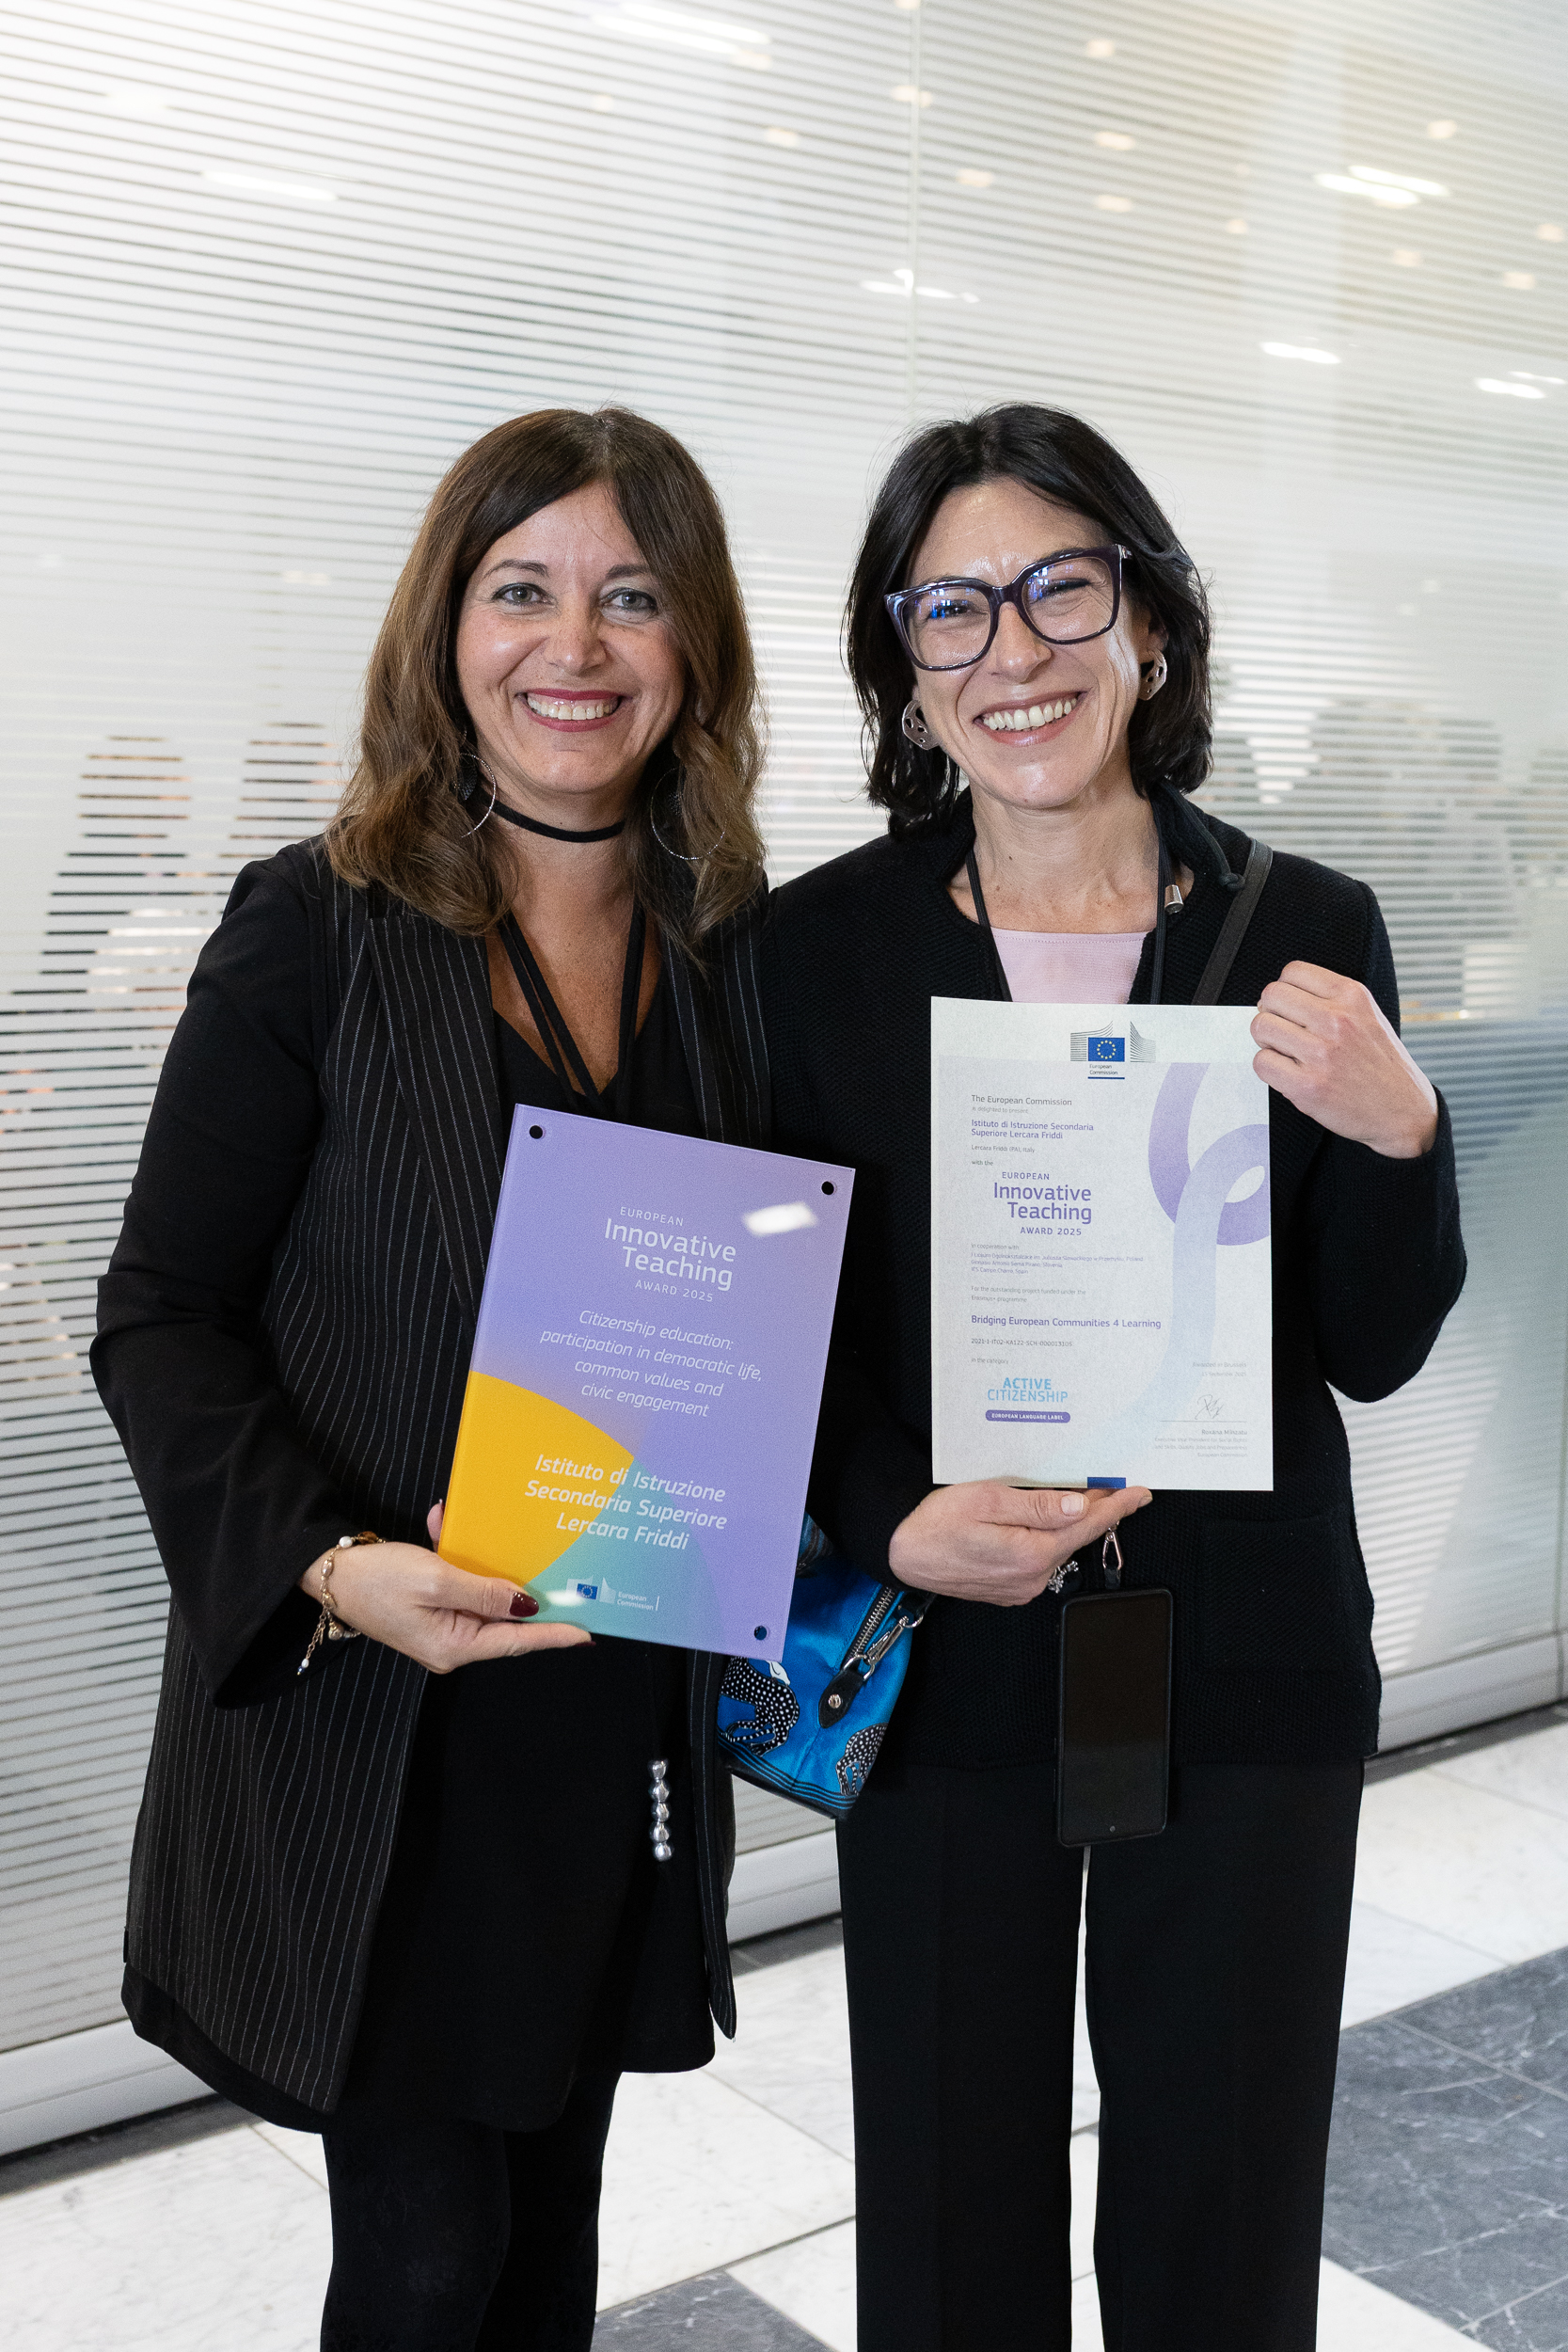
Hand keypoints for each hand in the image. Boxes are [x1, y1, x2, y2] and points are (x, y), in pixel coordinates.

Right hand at [298, 1502, 591, 1674]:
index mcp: (455, 1645)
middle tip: (566, 1575)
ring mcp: (439, 1624)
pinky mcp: (427, 1605)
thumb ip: (485, 1593)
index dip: (554, 1634)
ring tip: (493, 1531)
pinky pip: (456, 1581)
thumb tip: (527, 1605)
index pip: (517, 1641)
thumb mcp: (436, 1581)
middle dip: (526, 1588)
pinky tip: (446, 1523)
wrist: (325, 1571)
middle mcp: (451, 1642)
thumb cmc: (377, 1579)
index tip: (588, 1632)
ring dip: (484, 1560)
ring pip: (482, 1593)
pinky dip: (456, 1553)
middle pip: (504, 1619)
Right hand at [888, 1480, 1152, 1606]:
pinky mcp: (1011, 1589)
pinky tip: (1049, 1522)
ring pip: (1060, 1549)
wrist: (904, 1552)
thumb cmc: (937, 1522)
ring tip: (1082, 1498)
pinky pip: (1043, 1560)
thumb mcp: (987, 1499)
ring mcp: (1022, 1587)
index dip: (1117, 1508)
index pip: (1088, 1526)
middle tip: (1113, 1487)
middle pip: (1077, 1538)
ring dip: (1072, 1525)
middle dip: (1097, 1512)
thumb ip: (1036, 1505)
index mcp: (1032, 1552)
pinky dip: (1052, 1539)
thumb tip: (1079, 1507)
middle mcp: (1032, 1576)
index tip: (1139, 1493)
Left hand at [1251, 962, 1437, 1159]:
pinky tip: (1289, 1072)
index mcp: (1352, 997)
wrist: (1403, 1111)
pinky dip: (1269, 1067)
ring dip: (1267, 1040)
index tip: (1289, 1006)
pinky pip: (1262, 1062)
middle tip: (1283, 1029)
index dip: (1285, 990)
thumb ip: (1331, 1000)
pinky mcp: (1307, 1085)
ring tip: (1286, 1051)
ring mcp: (1321, 1054)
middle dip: (1271, 1012)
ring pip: (1261, 1027)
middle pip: (1271, 995)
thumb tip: (1281, 995)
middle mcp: (1336, 1020)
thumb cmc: (1382, 1066)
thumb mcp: (1368, 1015)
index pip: (1293, 971)